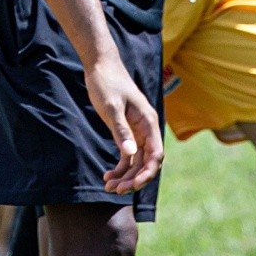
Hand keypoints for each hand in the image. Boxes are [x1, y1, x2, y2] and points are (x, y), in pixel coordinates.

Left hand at [83, 54, 163, 194]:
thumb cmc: (106, 82)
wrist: (100, 64)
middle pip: (146, 161)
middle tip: (115, 190)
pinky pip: (128, 154)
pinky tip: (108, 175)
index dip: (147, 173)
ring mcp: (137, 130)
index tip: (132, 186)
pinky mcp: (126, 130)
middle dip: (133, 178)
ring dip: (125, 175)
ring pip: (136, 160)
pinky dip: (120, 166)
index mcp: (148, 122)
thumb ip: (120, 130)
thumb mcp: (111, 107)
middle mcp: (146, 128)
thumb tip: (130, 153)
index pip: (155, 155)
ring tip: (108, 186)